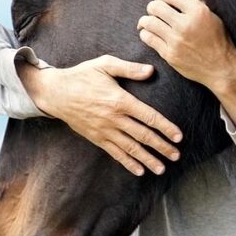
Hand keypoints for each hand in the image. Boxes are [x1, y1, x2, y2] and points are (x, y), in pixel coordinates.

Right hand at [17, 55, 182, 175]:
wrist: (56, 93)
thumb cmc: (82, 76)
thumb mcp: (104, 64)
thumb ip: (128, 68)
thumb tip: (151, 71)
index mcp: (120, 100)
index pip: (148, 116)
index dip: (165, 127)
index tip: (179, 136)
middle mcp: (114, 119)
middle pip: (143, 136)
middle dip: (161, 147)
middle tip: (176, 156)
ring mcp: (105, 130)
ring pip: (130, 148)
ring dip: (148, 159)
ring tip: (162, 168)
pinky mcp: (97, 138)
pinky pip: (115, 153)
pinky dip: (128, 162)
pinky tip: (139, 170)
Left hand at [137, 0, 235, 122]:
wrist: (221, 67)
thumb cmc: (217, 38)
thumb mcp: (209, 13)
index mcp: (198, 11)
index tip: (163, 0)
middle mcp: (185, 25)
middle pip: (155, 7)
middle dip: (153, 6)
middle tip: (156, 11)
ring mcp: (176, 41)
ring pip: (148, 22)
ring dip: (146, 20)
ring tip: (151, 22)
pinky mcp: (169, 55)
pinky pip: (148, 38)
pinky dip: (145, 33)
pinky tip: (151, 33)